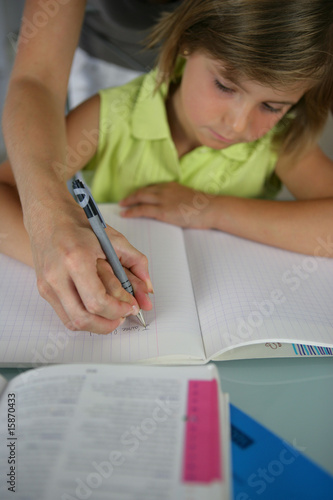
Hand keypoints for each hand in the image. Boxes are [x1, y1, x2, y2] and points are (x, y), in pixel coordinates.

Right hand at [30, 200, 152, 334]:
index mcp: (76, 259)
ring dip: (96, 326)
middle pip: (83, 318)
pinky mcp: (43, 289)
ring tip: (112, 317)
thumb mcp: (113, 238)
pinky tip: (97, 312)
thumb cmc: (80, 225)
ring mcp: (47, 284)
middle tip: (123, 317)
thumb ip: (136, 262)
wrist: (49, 216)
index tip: (131, 307)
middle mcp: (57, 274)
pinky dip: (83, 319)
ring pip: (72, 322)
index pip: (97, 301)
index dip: (118, 310)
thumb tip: (148, 290)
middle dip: (108, 324)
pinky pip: (64, 315)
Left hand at [119, 182, 214, 227]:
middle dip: (132, 196)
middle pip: (143, 191)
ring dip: (128, 202)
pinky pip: (142, 210)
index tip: (136, 195)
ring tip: (122, 206)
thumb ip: (179, 200)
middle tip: (123, 200)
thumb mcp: (190, 198)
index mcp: (172, 186)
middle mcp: (165, 190)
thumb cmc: (204, 207)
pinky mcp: (163, 211)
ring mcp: (163, 200)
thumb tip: (175, 207)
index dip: (142, 191)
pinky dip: (132, 211)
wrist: (211, 208)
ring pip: (140, 198)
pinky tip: (125, 214)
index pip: (152, 187)